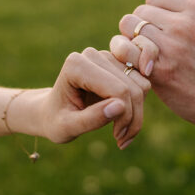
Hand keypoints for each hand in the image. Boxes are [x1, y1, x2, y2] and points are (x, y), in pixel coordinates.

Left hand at [11, 48, 149, 147]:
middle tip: (121, 139)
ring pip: (142, 86)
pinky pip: (142, 83)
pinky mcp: (118, 63)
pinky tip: (125, 121)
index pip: (118, 90)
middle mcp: (93, 55)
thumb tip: (120, 106)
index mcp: (76, 65)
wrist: (52, 112)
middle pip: (132, 88)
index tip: (116, 137)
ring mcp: (107, 56)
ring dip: (137, 114)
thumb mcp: (67, 128)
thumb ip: (91, 118)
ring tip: (121, 132)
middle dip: (132, 118)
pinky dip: (138, 106)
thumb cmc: (56, 120)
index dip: (123, 117)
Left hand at [110, 0, 194, 140]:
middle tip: (153, 46)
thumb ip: (178, 8)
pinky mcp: (161, 69)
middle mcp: (185, 23)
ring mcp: (173, 46)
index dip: (153, 14)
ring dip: (133, 42)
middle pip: (139, 12)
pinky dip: (128, 57)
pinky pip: (127, 50)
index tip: (161, 31)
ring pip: (129, 28)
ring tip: (146, 55)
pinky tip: (141, 67)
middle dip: (141, 28)